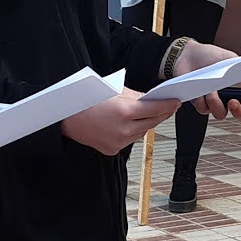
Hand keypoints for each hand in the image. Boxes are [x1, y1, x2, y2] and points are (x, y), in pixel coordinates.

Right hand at [62, 90, 179, 155]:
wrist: (64, 115)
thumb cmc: (86, 98)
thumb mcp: (114, 90)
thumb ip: (136, 96)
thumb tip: (151, 99)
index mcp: (125, 112)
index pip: (155, 109)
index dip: (168, 105)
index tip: (176, 102)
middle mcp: (123, 130)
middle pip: (151, 123)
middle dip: (160, 114)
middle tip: (168, 107)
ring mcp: (118, 142)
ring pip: (141, 133)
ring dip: (146, 124)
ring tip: (148, 114)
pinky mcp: (112, 150)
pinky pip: (129, 140)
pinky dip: (132, 132)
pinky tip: (130, 124)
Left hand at [172, 41, 240, 123]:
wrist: (188, 54)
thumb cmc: (209, 56)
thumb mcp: (230, 59)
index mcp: (239, 88)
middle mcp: (228, 98)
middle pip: (239, 114)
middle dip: (238, 111)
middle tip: (233, 101)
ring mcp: (213, 101)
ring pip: (220, 114)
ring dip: (217, 104)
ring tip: (212, 91)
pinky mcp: (199, 102)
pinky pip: (203, 109)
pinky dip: (203, 100)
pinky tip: (201, 90)